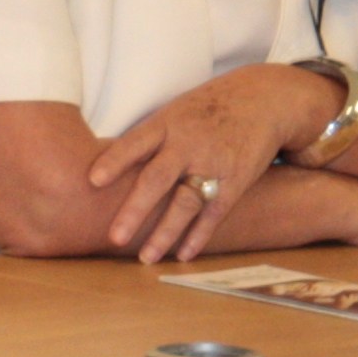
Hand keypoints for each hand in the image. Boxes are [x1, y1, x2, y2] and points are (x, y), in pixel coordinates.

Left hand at [88, 64, 339, 263]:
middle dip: (136, 209)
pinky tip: (183, 255)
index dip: (114, 161)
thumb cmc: (206, 109)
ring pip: (186, 203)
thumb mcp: (176, 111)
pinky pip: (214, 213)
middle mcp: (188, 144)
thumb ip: (148, 138)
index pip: (135, 143)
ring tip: (145, 258)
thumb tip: (105, 167)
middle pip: (158, 178)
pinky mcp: (235, 180)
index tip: (93, 180)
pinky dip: (199, 235)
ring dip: (165, 233)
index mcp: (167, 123)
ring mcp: (213, 163)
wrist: (264, 98)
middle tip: (115, 238)